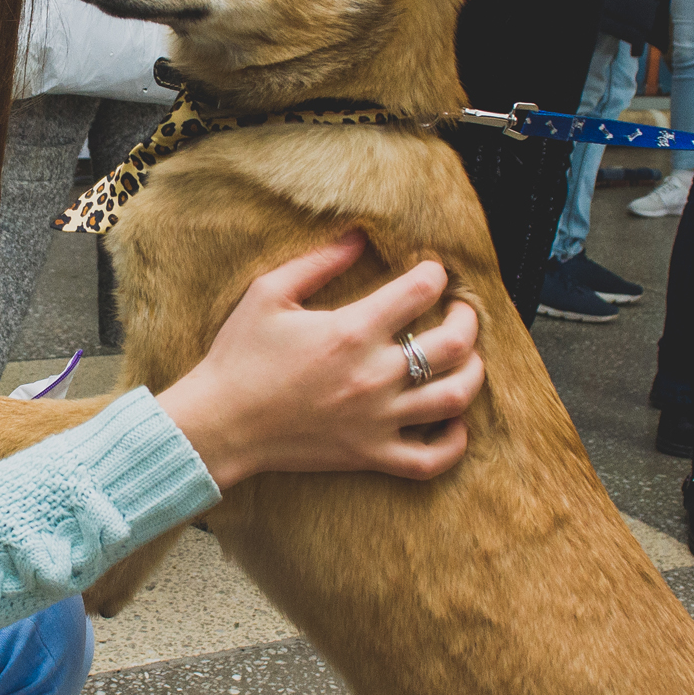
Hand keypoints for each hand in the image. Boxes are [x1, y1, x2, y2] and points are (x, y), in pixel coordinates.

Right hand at [156, 233, 483, 490]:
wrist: (220, 423)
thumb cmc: (239, 355)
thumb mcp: (268, 293)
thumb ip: (318, 262)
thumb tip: (358, 236)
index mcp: (351, 331)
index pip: (420, 290)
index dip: (434, 273)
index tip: (431, 270)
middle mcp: (374, 376)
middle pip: (455, 344)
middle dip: (468, 318)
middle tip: (461, 310)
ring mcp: (377, 420)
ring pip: (455, 398)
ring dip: (473, 372)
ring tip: (467, 358)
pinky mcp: (370, 455)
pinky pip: (431, 458)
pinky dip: (454, 442)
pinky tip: (453, 421)